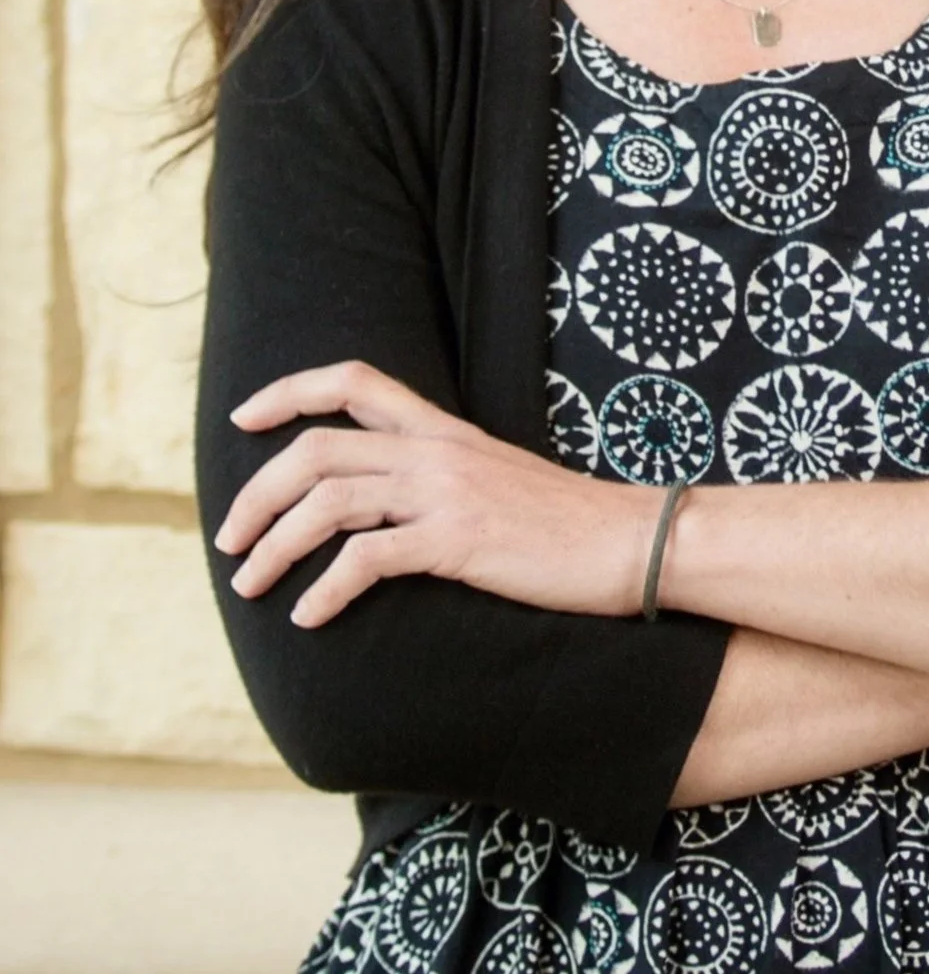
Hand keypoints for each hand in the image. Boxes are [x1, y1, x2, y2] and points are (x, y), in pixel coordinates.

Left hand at [213, 363, 652, 627]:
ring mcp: (446, 492)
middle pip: (317, 449)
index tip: (245, 418)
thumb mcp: (494, 477)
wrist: (628, 542)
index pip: (353, 382)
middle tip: (228, 538)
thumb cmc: (564, 522)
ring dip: (274, 544)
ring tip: (249, 584)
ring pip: (329, 500)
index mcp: (443, 429)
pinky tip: (309, 617)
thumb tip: (388, 500)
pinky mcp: (458, 540)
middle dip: (257, 492)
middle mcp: (436, 450)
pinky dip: (325, 590)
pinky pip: (368, 559)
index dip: (288, 392)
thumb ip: (441, 474)